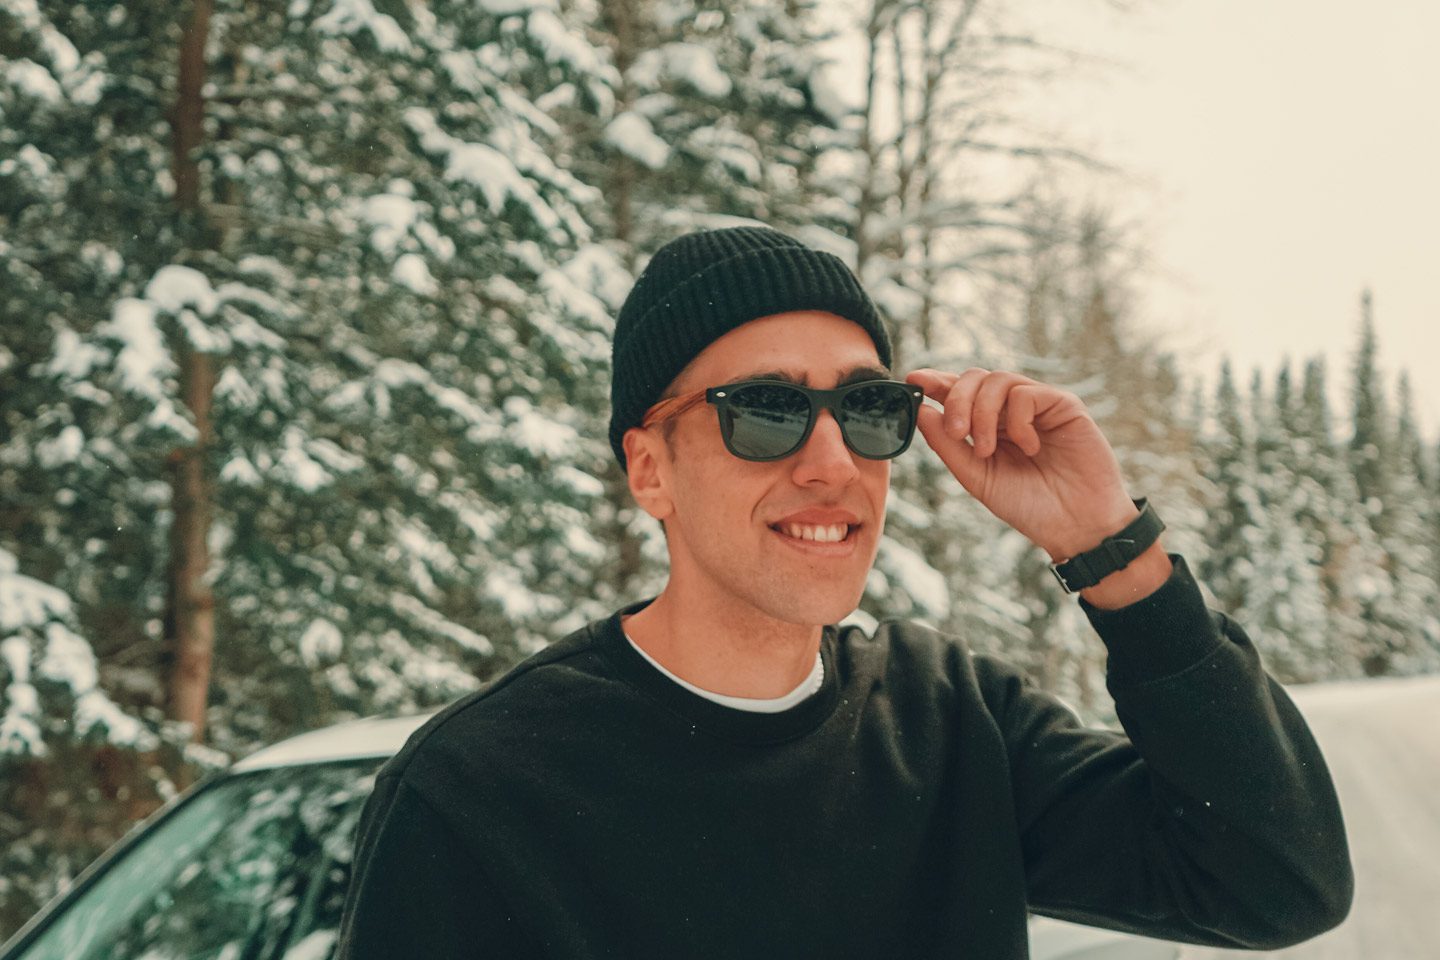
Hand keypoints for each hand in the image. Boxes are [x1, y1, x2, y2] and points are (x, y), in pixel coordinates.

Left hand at [903, 368, 1140, 561]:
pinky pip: (1027, 393)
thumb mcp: (977, 477)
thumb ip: (948, 445)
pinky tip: (1028, 447)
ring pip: (998, 380)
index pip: (959, 392)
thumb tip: (921, 410)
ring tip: (987, 449)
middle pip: (975, 378)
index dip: (936, 382)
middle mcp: (1011, 411)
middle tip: (957, 433)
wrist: (1074, 525)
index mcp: (989, 425)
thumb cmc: (1029, 505)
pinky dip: (1018, 420)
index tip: (913, 380)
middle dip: (957, 400)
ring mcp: (1038, 405)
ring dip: (983, 413)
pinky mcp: (1064, 405)